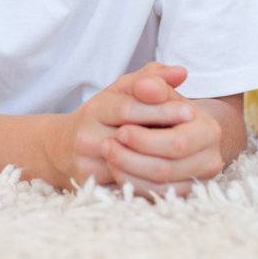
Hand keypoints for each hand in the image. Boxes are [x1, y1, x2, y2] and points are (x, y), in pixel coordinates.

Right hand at [49, 63, 197, 189]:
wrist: (61, 149)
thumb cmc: (101, 117)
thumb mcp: (120, 92)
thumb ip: (150, 79)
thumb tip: (181, 72)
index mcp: (96, 108)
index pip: (128, 107)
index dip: (161, 109)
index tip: (190, 111)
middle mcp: (87, 135)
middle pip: (130, 137)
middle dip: (166, 136)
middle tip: (197, 136)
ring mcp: (87, 162)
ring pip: (129, 166)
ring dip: (162, 162)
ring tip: (192, 158)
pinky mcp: (90, 185)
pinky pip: (126, 186)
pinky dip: (152, 183)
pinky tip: (176, 177)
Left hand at [102, 66, 225, 196]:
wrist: (173, 128)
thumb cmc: (162, 106)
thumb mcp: (157, 89)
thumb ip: (152, 82)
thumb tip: (146, 84)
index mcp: (209, 130)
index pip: (177, 143)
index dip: (145, 139)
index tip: (121, 129)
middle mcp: (210, 160)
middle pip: (167, 168)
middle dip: (132, 157)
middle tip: (107, 145)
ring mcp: (198, 180)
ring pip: (159, 186)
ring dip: (128, 171)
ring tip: (108, 155)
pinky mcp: (182, 194)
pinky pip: (154, 196)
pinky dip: (132, 183)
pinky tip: (115, 168)